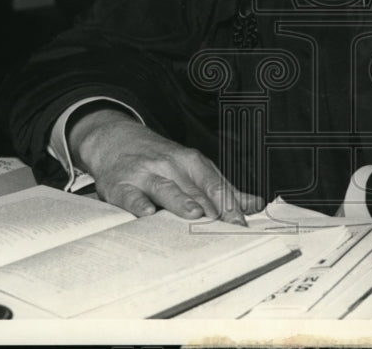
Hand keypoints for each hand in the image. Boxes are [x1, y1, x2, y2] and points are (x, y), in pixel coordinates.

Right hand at [68, 107, 263, 223]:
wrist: (116, 141)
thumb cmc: (161, 161)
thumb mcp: (192, 168)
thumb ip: (221, 188)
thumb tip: (255, 205)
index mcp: (192, 162)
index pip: (216, 185)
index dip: (230, 205)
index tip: (242, 225)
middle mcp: (171, 166)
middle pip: (195, 190)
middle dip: (212, 210)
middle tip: (226, 230)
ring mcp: (146, 174)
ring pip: (166, 188)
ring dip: (181, 201)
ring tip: (195, 215)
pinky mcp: (121, 184)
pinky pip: (130, 195)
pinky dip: (138, 203)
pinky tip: (146, 213)